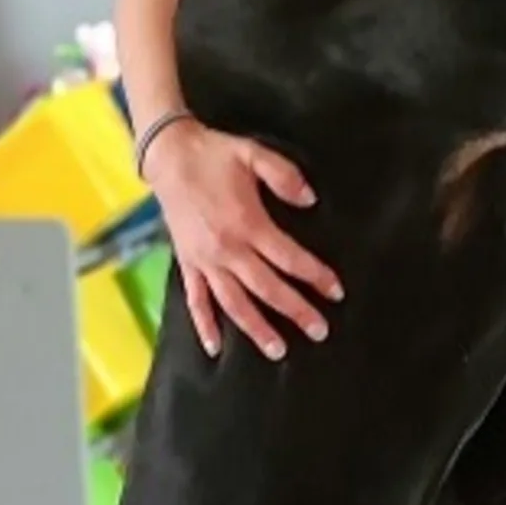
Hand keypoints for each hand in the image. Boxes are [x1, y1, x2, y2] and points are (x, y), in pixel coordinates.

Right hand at [144, 118, 343, 360]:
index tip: (336, 292)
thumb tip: (311, 200)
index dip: (315, 276)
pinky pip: (195, 300)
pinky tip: (215, 347)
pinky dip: (205, 325)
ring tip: (278, 351)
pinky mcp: (187, 262)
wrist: (169, 155)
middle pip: (267, 289)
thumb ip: (285, 176)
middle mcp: (227, 250)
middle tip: (320, 331)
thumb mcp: (254, 153)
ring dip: (256, 329)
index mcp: (248, 224)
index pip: (288, 258)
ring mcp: (204, 260)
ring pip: (234, 303)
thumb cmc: (215, 154)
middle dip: (295, 311)